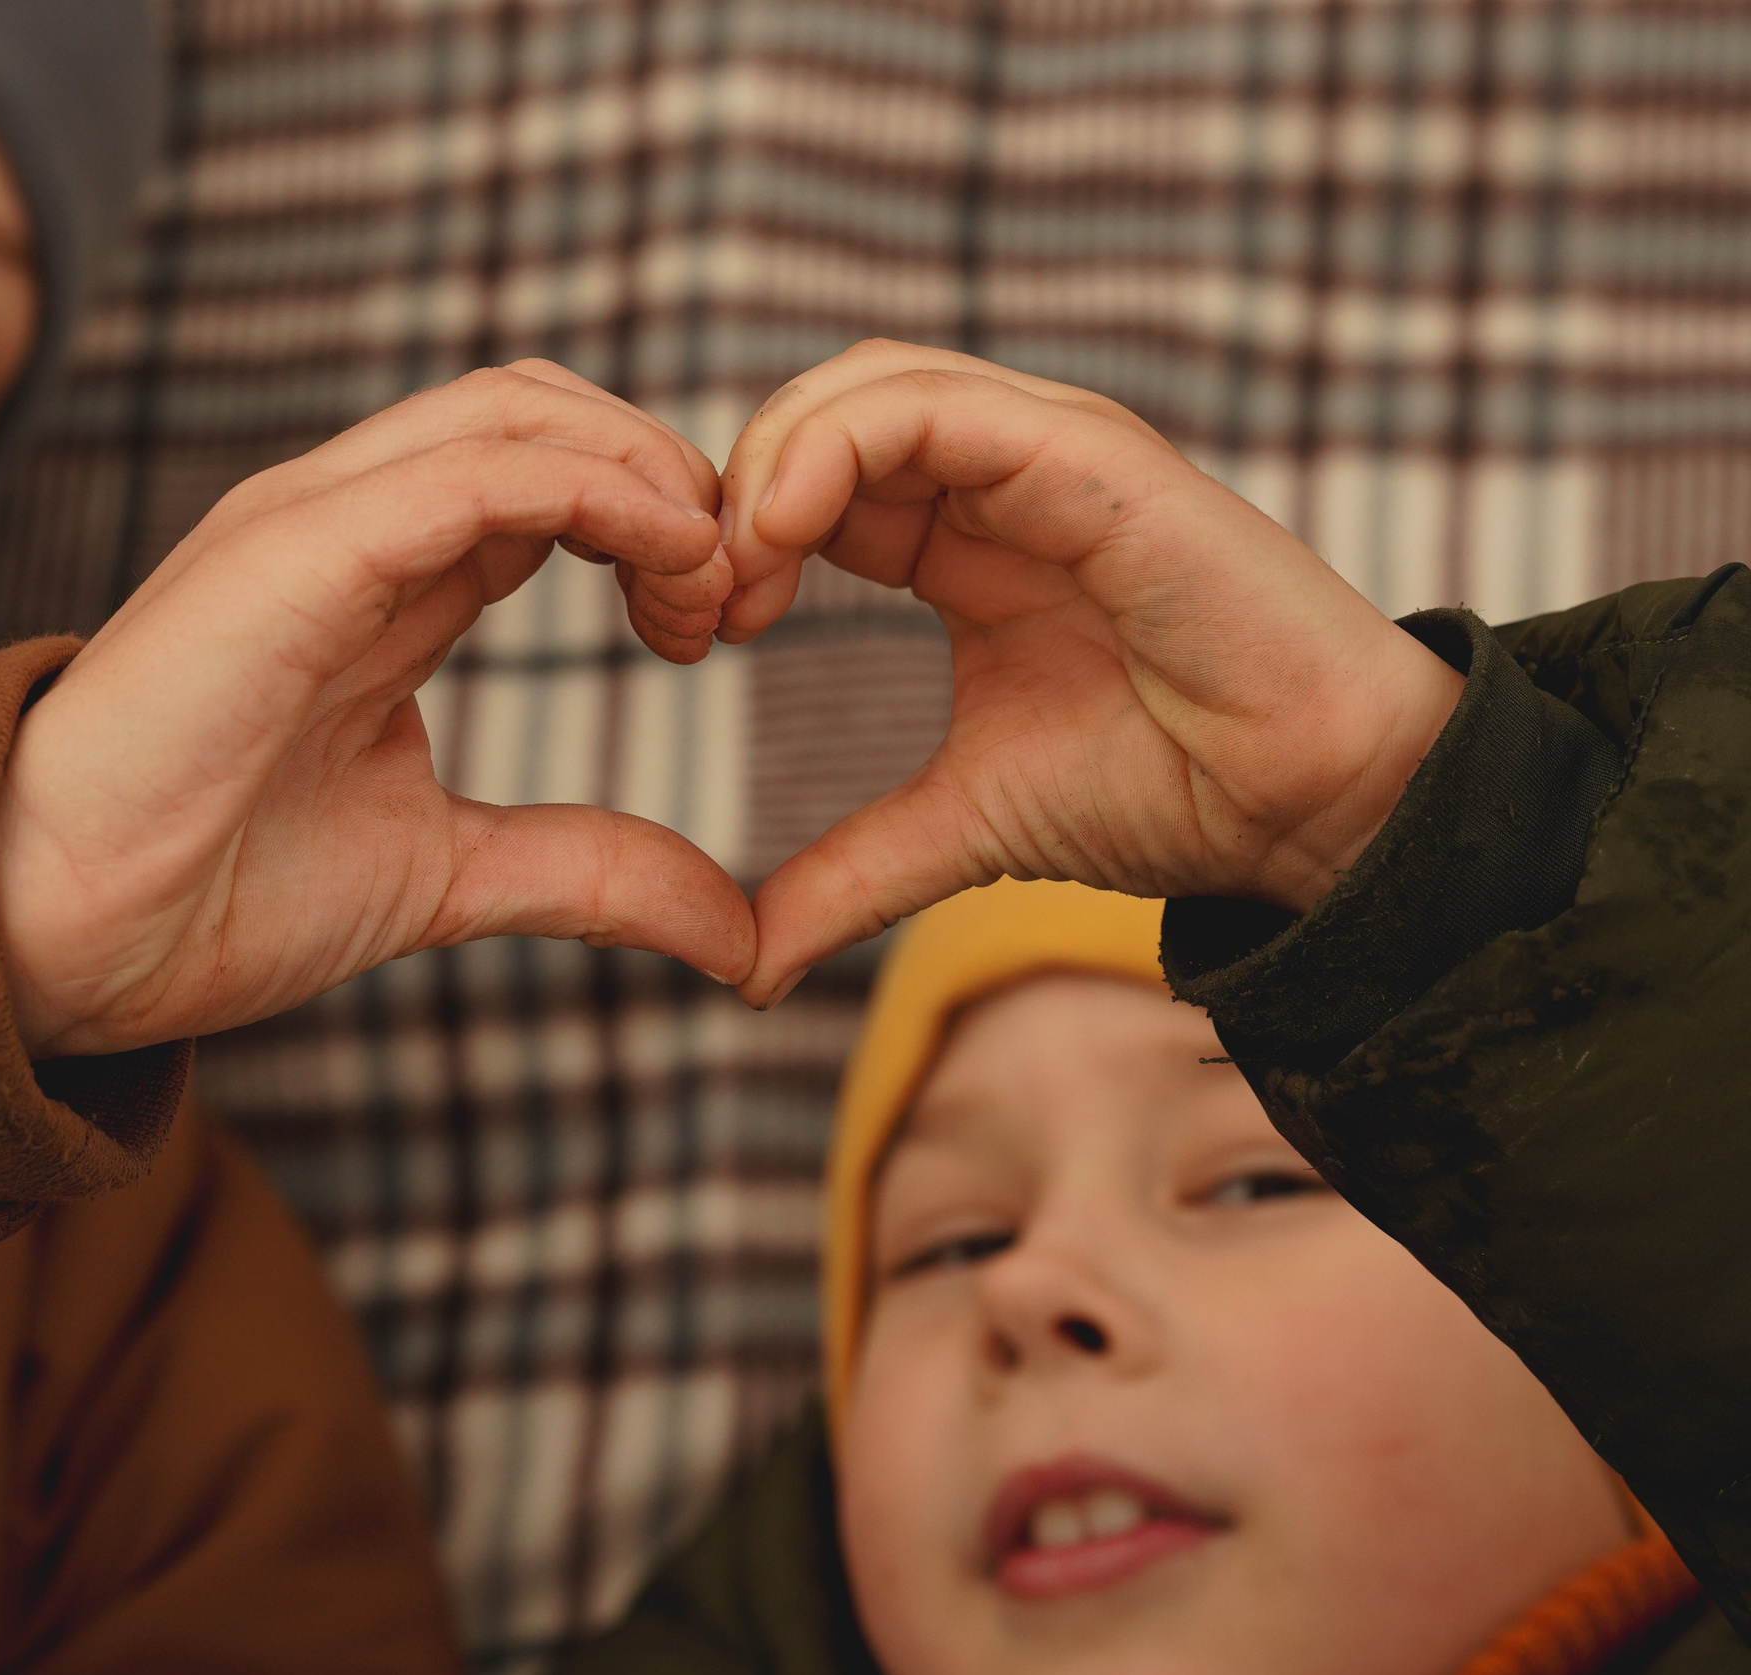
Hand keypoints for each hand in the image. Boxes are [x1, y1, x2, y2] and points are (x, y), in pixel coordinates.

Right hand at [0, 361, 756, 1056]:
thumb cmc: (210, 897)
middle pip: (547, 413)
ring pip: (516, 410)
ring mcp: (315, 522)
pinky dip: (593, 487)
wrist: (55, 939)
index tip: (719, 632)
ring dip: (645, 471)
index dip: (662, 527)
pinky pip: (471, 469)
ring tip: (706, 578)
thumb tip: (735, 928)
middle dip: (668, 481)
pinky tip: (661, 557)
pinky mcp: (294, 549)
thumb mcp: (448, 877)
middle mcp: (350, 525)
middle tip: (732, 600)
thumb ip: (588, 872)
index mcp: (383, 581)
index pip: (550, 478)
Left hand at [712, 340, 1465, 1005]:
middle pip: (820, 410)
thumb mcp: (962, 829)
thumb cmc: (1167, 793)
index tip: (686, 638)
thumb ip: (849, 876)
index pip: (808, 475)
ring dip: (768, 467)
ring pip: (868, 385)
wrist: (1310, 809)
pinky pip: (936, 407)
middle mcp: (1003, 475)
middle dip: (728, 494)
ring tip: (732, 577)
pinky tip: (781, 536)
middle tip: (691, 609)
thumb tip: (741, 967)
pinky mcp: (1093, 457)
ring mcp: (1050, 453)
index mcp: (961, 536)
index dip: (727, 537)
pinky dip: (834, 448)